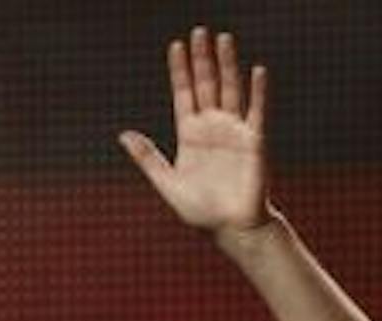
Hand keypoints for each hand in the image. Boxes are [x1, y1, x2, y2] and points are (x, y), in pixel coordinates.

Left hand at [119, 28, 271, 239]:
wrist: (231, 228)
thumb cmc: (200, 211)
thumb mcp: (167, 184)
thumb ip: (148, 158)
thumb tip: (123, 135)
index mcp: (190, 135)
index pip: (183, 94)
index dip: (179, 70)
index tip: (175, 46)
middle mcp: (212, 127)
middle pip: (206, 85)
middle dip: (202, 59)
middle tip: (199, 31)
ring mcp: (234, 131)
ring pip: (230, 90)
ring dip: (227, 65)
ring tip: (224, 39)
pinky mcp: (254, 141)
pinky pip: (257, 111)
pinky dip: (258, 91)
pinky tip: (257, 70)